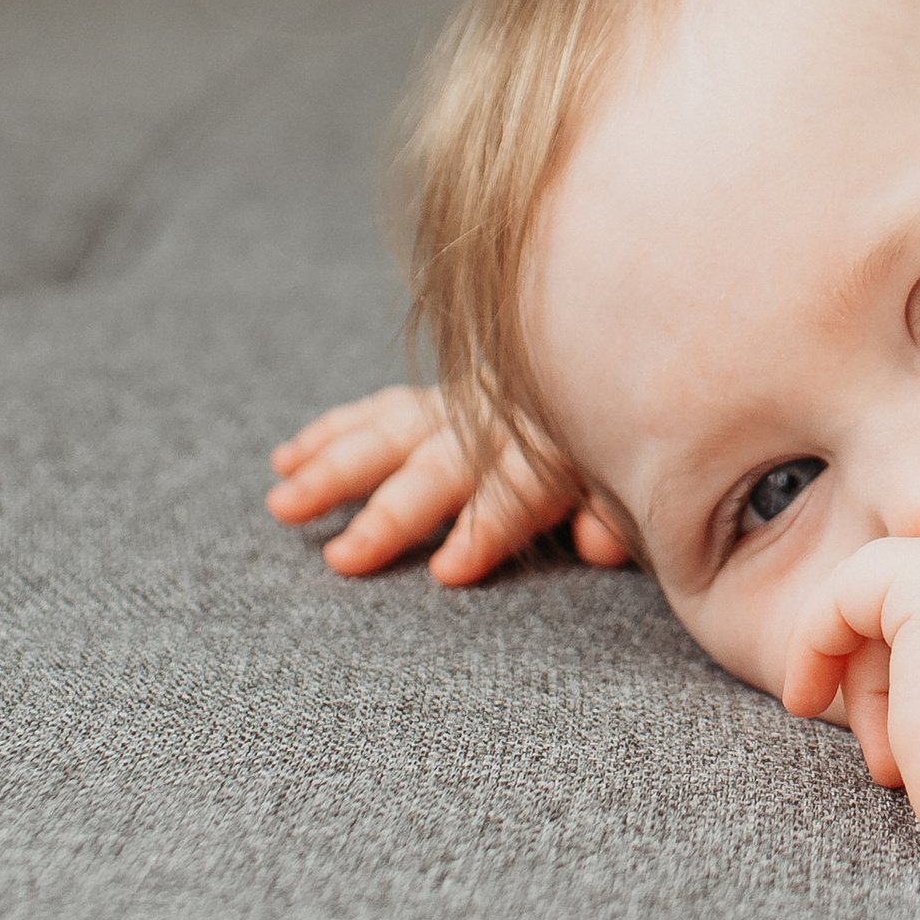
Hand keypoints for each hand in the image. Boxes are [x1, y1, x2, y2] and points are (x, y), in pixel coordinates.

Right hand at [266, 381, 632, 583]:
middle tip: (342, 556)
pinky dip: (331, 433)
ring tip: (282, 503)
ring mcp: (462, 408)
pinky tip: (286, 459)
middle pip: (440, 470)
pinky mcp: (437, 401)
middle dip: (391, 513)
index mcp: (555, 450)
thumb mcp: (636, 480)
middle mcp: (499, 425)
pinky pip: (378, 413)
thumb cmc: (624, 441)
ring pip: (392, 434)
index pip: (518, 492)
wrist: (615, 349)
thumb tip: (601, 545)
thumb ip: (617, 510)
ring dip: (335, 468)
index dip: (486, 529)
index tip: (449, 571)